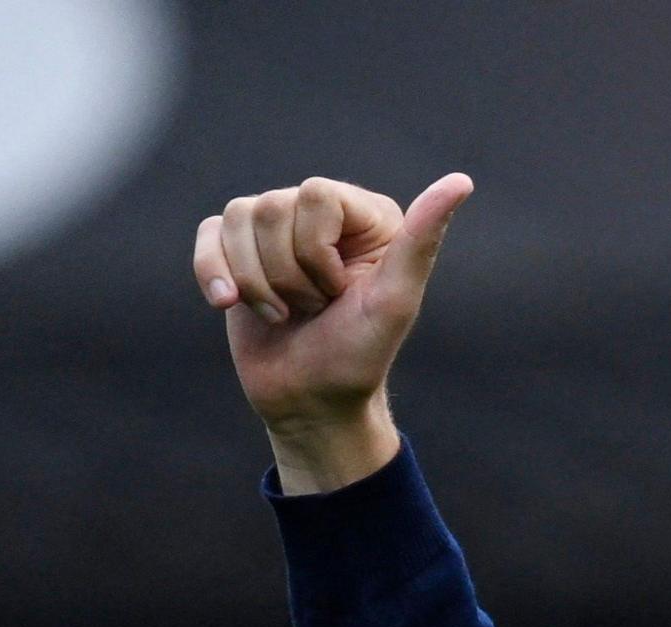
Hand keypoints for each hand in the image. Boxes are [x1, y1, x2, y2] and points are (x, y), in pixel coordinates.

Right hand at [194, 173, 473, 492]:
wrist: (310, 401)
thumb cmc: (358, 356)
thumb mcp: (395, 300)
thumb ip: (422, 239)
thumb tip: (461, 181)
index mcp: (366, 214)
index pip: (315, 195)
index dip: (317, 253)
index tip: (340, 292)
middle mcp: (321, 211)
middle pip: (272, 208)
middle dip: (289, 275)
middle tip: (315, 309)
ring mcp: (275, 229)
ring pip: (237, 219)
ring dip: (258, 284)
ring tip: (287, 313)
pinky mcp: (236, 250)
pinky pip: (208, 235)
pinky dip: (214, 274)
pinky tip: (229, 304)